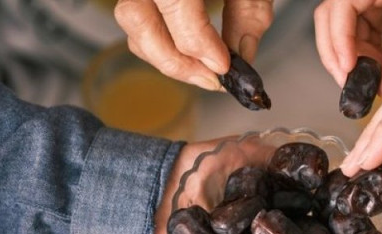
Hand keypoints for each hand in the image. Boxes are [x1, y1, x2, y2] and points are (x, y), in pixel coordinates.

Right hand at [115, 0, 273, 90]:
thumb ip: (249, 11)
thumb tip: (243, 56)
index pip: (176, 6)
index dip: (199, 44)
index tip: (225, 67)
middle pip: (139, 21)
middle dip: (176, 62)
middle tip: (213, 80)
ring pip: (132, 22)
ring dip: (165, 56)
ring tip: (203, 71)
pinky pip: (137, 15)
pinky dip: (160, 40)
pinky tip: (190, 50)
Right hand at [314, 0, 381, 93]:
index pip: (340, 8)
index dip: (339, 41)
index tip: (348, 70)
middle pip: (333, 19)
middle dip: (339, 53)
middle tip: (351, 84)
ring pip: (346, 30)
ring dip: (354, 58)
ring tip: (373, 80)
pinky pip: (364, 33)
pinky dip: (368, 54)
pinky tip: (381, 70)